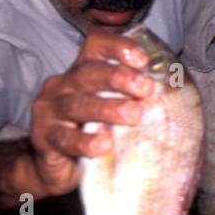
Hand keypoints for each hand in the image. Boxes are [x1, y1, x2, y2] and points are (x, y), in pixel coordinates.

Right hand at [26, 30, 155, 198]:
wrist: (55, 168)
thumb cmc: (91, 134)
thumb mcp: (111, 113)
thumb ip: (130, 100)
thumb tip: (172, 95)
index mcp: (82, 72)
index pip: (95, 46)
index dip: (117, 47)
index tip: (143, 60)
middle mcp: (62, 85)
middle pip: (88, 72)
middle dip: (119, 77)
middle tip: (146, 89)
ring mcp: (49, 110)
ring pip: (78, 104)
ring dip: (107, 108)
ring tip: (133, 115)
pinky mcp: (43, 136)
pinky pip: (64, 137)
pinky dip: (85, 141)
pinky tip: (104, 145)